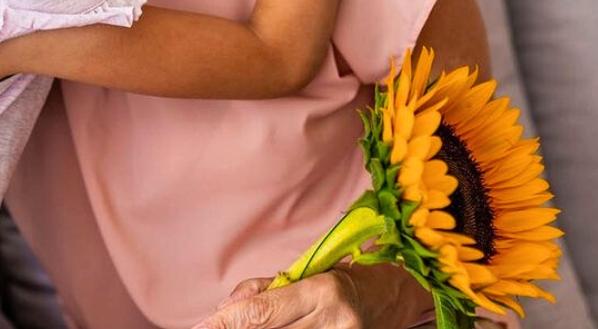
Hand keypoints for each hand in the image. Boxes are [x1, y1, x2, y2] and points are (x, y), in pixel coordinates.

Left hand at [194, 264, 431, 328]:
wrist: (397, 298)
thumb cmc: (346, 281)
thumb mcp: (308, 273)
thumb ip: (266, 288)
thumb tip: (227, 307)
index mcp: (321, 291)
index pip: (261, 312)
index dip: (225, 323)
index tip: (200, 326)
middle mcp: (333, 320)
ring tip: (234, 328)